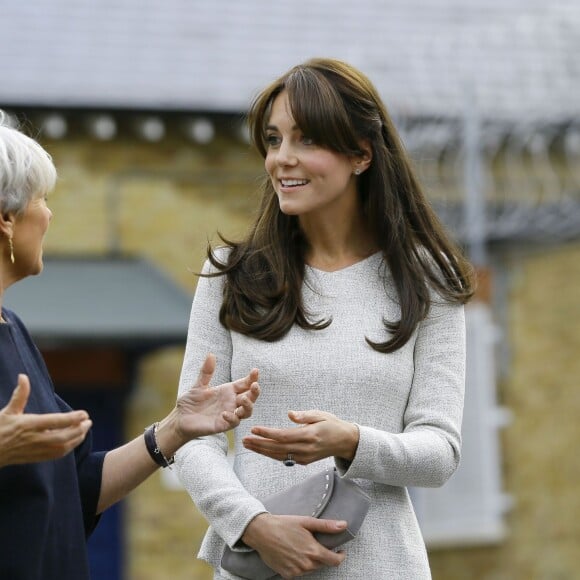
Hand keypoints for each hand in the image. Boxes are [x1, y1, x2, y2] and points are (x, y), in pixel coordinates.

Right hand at [0, 374, 92, 466]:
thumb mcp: (7, 411)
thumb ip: (20, 395)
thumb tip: (23, 376)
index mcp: (28, 425)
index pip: (55, 421)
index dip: (72, 418)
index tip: (84, 414)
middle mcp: (34, 439)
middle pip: (63, 436)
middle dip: (79, 429)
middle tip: (89, 421)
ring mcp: (35, 450)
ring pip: (62, 447)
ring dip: (76, 439)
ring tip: (85, 430)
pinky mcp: (35, 458)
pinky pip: (56, 455)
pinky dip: (68, 448)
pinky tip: (74, 441)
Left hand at [157, 354, 259, 452]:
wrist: (180, 418)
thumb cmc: (190, 402)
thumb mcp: (198, 385)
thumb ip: (206, 372)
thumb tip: (211, 354)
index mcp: (228, 391)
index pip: (244, 383)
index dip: (252, 378)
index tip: (255, 371)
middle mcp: (231, 402)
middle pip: (250, 397)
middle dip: (255, 392)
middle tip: (254, 385)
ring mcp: (229, 414)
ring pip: (247, 411)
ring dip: (248, 405)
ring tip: (243, 399)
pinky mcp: (223, 425)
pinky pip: (234, 422)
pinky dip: (232, 417)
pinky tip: (225, 413)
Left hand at [242, 410, 358, 464]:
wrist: (345, 441)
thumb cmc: (332, 424)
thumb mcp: (321, 414)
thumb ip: (305, 415)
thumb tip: (290, 414)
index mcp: (309, 435)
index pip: (283, 436)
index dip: (267, 434)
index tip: (254, 429)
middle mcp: (305, 449)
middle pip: (278, 448)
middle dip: (259, 444)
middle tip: (244, 440)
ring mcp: (304, 457)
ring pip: (279, 455)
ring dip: (262, 451)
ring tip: (248, 445)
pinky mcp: (303, 461)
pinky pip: (284, 458)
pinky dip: (271, 455)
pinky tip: (261, 449)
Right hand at [242, 513, 346, 577]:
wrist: (262, 532)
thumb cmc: (284, 524)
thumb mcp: (306, 522)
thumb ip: (326, 526)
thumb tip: (344, 525)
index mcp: (313, 551)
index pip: (335, 561)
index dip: (340, 556)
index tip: (340, 551)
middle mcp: (306, 564)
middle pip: (322, 564)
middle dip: (323, 555)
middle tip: (315, 544)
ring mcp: (296, 571)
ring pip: (311, 569)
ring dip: (311, 561)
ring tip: (302, 547)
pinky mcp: (287, 574)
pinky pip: (299, 572)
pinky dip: (300, 565)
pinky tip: (293, 554)